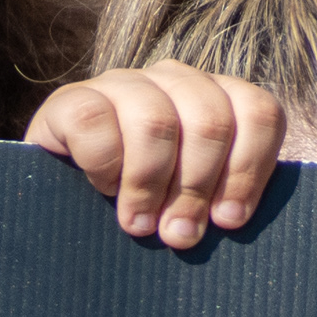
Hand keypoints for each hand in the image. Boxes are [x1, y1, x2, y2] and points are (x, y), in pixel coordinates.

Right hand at [24, 60, 285, 249]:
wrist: (60, 209)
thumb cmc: (143, 213)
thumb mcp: (190, 206)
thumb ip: (222, 203)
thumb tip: (236, 220)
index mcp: (215, 101)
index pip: (257, 112)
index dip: (248, 169)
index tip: (229, 220)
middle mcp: (173, 81)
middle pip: (210, 119)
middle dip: (197, 186)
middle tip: (179, 235)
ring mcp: (121, 84)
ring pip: (154, 121)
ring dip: (149, 183)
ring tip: (139, 224)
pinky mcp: (69, 98)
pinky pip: (94, 121)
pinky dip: (103, 165)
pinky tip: (102, 189)